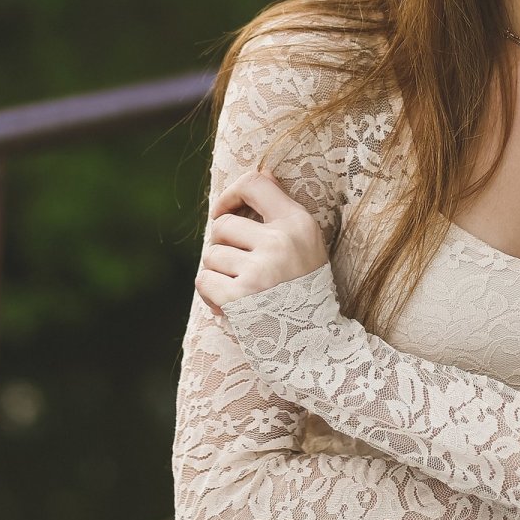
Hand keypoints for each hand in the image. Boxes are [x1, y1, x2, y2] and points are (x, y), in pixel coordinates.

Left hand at [193, 170, 330, 315]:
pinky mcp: (240, 297)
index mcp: (298, 224)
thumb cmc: (305, 291)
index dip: (231, 194)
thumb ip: (281, 213)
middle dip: (223, 247)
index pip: (254, 184)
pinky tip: (232, 306)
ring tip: (242, 292)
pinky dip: (211, 295)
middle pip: (222, 225)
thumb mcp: (307, 244)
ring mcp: (260, 270)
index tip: (225, 211)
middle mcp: (280, 242)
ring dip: (218, 274)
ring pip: (211, 255)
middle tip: (241, 270)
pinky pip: (204, 280)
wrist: (316, 344)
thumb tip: (262, 174)